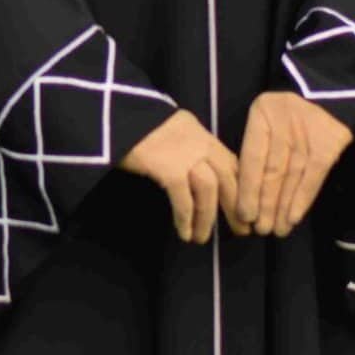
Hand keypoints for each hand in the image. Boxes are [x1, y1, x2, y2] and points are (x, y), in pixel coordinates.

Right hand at [118, 108, 240, 244]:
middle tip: (241, 230)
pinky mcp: (168, 168)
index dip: (242, 186)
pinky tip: (184, 233)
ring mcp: (185, 154)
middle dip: (236, 206)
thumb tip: (197, 178)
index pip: (232, 162)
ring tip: (201, 238)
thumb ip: (186, 148)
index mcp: (201, 133)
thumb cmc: (133, 127)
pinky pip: (184, 199)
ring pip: (209, 190)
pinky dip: (186, 219)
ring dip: (207, 218)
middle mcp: (200, 141)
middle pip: (228, 177)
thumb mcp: (169, 132)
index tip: (245, 208)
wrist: (109, 116)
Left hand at [236, 91, 354, 236]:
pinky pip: (313, 176)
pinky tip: (293, 218)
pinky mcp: (329, 142)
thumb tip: (244, 195)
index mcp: (263, 113)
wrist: (332, 96)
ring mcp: (308, 130)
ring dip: (283, 206)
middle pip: (272, 169)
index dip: (248, 188)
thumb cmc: (289, 117)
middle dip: (265, 202)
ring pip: (292, 175)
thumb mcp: (267, 123)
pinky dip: (302, 199)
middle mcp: (284, 119)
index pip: (252, 157)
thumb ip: (255, 151)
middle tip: (261, 229)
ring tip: (277, 229)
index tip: (245, 215)